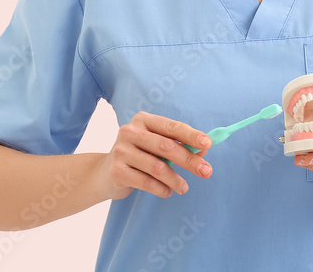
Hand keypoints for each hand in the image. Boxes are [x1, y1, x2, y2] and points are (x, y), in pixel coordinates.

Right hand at [96, 111, 212, 199]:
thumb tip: (203, 151)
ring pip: (157, 167)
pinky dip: (161, 189)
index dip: (191, 135)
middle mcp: (130, 132)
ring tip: (184, 188)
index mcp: (143, 120)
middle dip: (189, 160)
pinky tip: (168, 192)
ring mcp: (121, 151)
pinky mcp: (117, 170)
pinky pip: (146, 182)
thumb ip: (178, 145)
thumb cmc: (139, 156)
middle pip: (166, 147)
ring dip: (175, 179)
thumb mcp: (156, 146)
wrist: (104, 173)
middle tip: (206, 171)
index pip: (171, 126)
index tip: (208, 144)